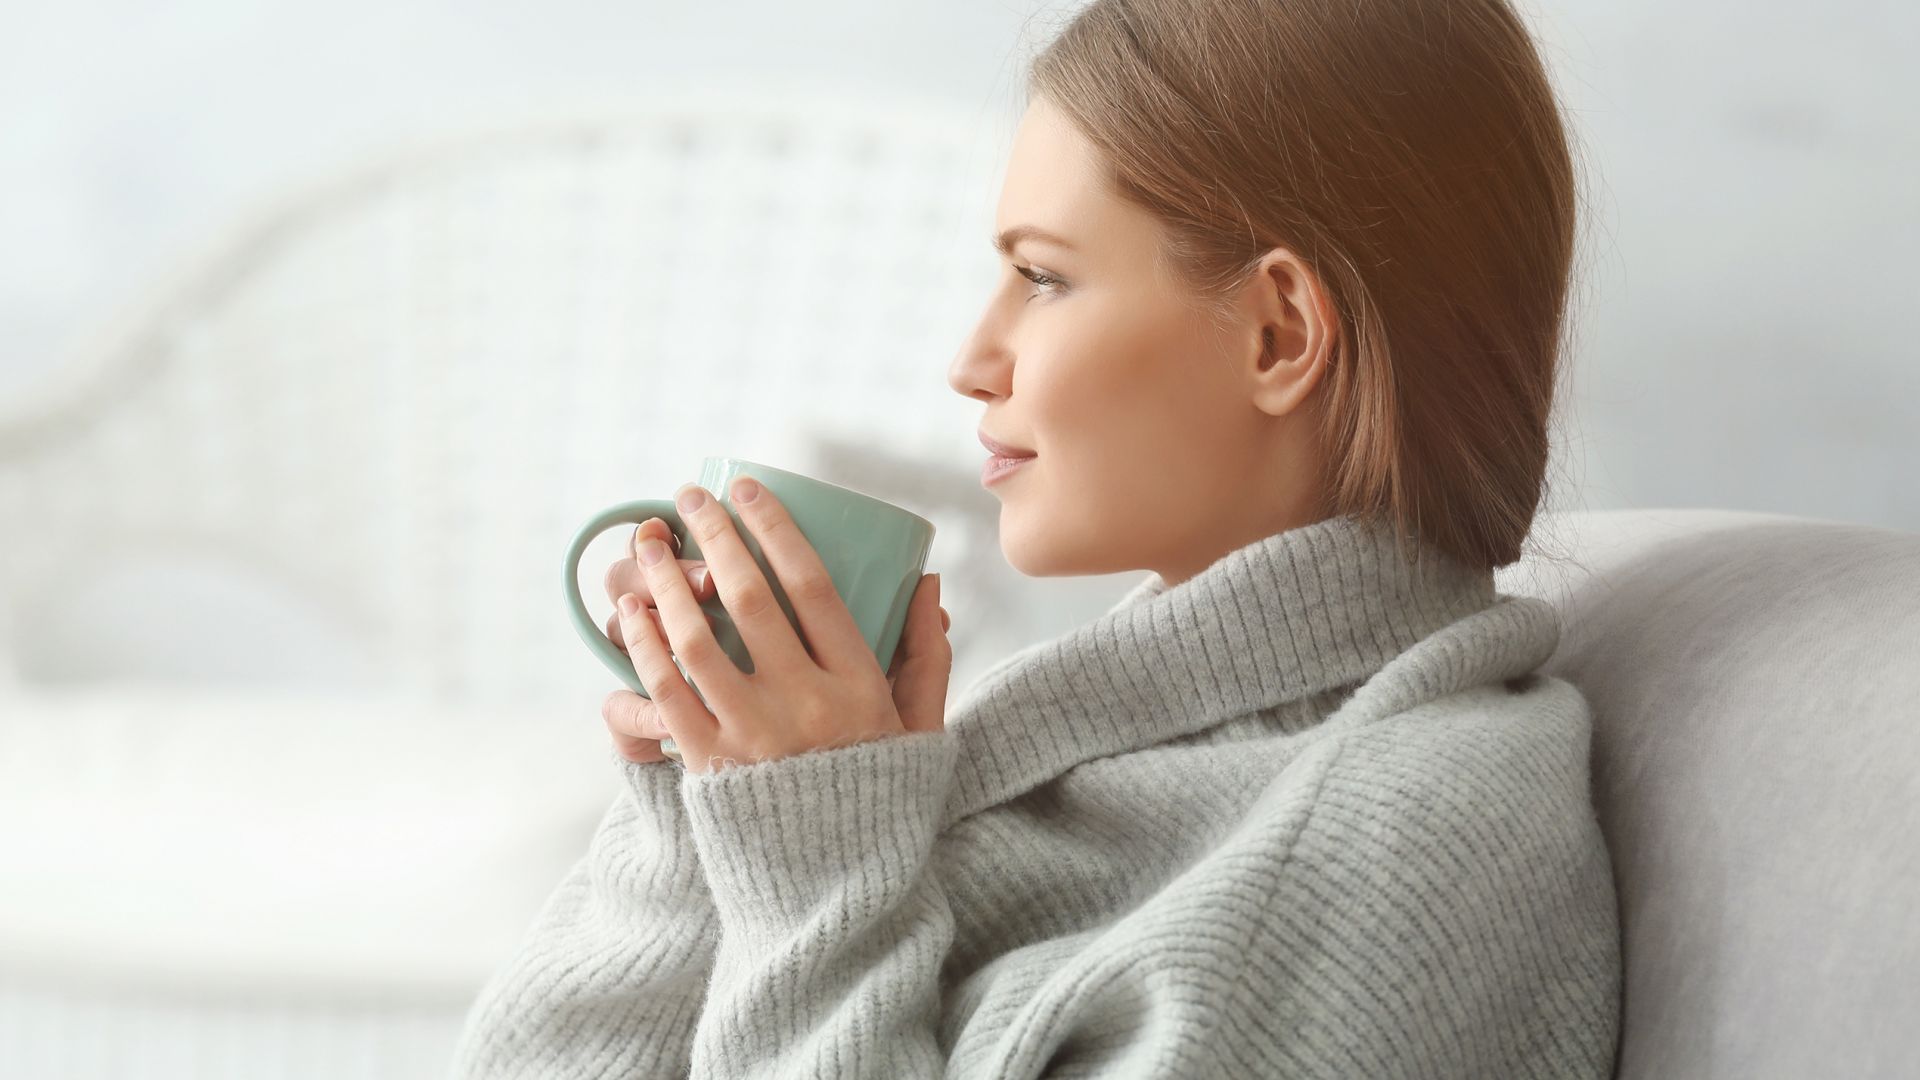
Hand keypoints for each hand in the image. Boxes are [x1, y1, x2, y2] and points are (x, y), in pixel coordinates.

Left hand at [609, 475, 951, 774]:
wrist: (838, 887)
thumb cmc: (881, 796)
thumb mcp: (921, 726)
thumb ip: (926, 654)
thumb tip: (928, 582)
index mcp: (857, 684)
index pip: (811, 584)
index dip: (775, 528)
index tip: (748, 489)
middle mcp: (803, 703)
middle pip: (750, 598)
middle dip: (715, 536)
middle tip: (691, 498)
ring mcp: (752, 735)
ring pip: (697, 641)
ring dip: (664, 585)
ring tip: (645, 547)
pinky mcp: (709, 765)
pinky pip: (667, 694)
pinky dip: (645, 648)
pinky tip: (633, 614)